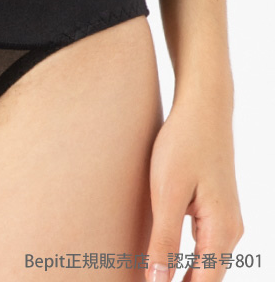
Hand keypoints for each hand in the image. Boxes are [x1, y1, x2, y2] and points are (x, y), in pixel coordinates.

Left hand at [145, 97, 243, 281]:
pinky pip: (202, 245)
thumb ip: (164, 240)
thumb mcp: (167, 192)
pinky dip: (185, 259)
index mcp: (221, 231)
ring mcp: (224, 219)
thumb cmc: (183, 144)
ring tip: (152, 277)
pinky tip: (165, 259)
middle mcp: (230, 231)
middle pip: (207, 279)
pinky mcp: (214, 207)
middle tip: (143, 281)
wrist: (202, 108)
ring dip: (182, 276)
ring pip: (205, 263)